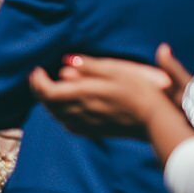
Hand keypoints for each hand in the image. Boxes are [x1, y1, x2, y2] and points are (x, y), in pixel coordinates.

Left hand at [29, 44, 187, 137]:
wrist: (156, 120)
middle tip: (40, 76)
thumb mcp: (116, 70)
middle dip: (39, 90)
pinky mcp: (94, 132)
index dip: (37, 81)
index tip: (37, 70)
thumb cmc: (139, 91)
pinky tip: (66, 106)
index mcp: (83, 95)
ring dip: (48, 101)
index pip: (47, 92)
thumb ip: (89, 66)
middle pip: (48, 104)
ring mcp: (87, 124)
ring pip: (56, 115)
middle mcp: (81, 112)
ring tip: (51, 88)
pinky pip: (68, 124)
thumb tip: (66, 60)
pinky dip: (60, 113)